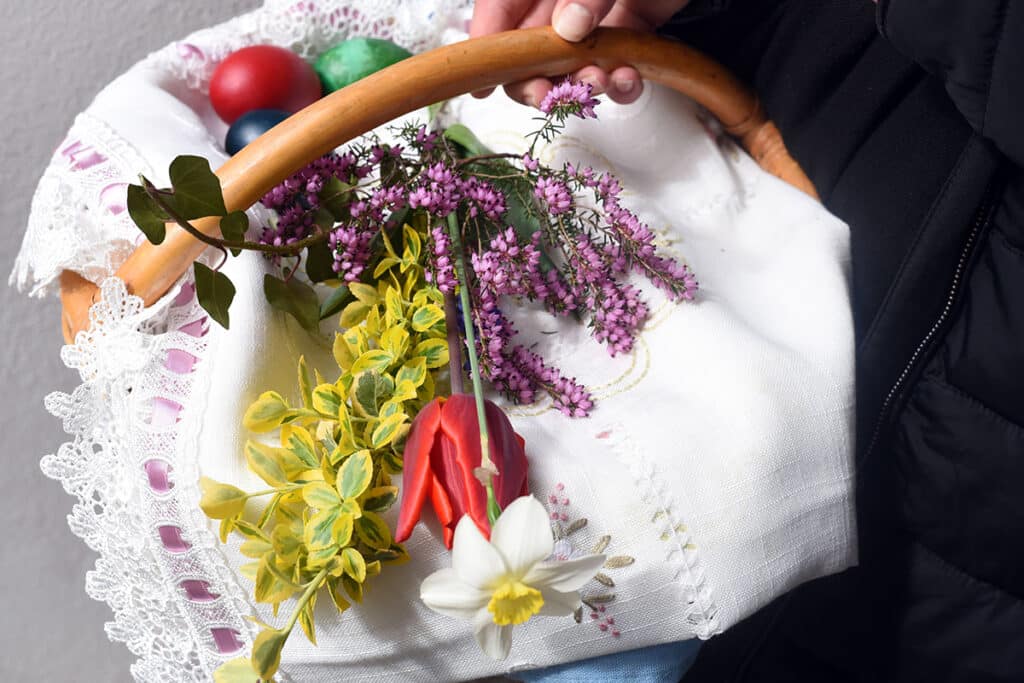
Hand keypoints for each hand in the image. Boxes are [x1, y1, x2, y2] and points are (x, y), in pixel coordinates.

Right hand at [469, 0, 690, 105]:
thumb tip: (568, 30)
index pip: (498, 9)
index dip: (484, 47)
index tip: (480, 84)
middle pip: (527, 49)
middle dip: (536, 80)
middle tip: (551, 96)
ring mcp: (596, 16)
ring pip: (570, 66)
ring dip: (581, 86)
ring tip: (602, 83)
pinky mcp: (632, 32)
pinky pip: (613, 67)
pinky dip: (620, 84)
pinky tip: (630, 79)